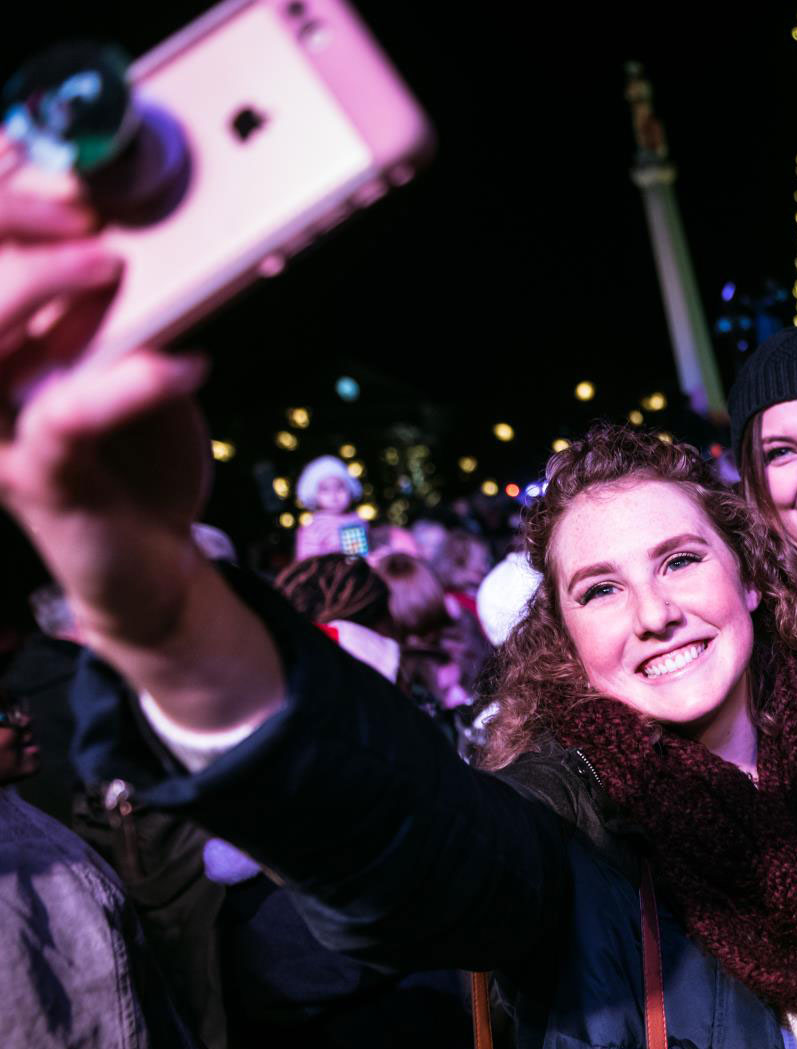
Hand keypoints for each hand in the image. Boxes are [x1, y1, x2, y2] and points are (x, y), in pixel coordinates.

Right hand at [0, 151, 279, 732]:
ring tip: (108, 260)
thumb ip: (133, 298)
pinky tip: (183, 364)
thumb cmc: (135, 452)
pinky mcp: (37, 479)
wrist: (150, 560)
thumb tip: (160, 223)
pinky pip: (66, 419)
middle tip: (77, 200)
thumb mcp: (137, 353)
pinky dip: (126, 383)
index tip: (16, 145)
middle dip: (4, 219)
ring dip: (37, 286)